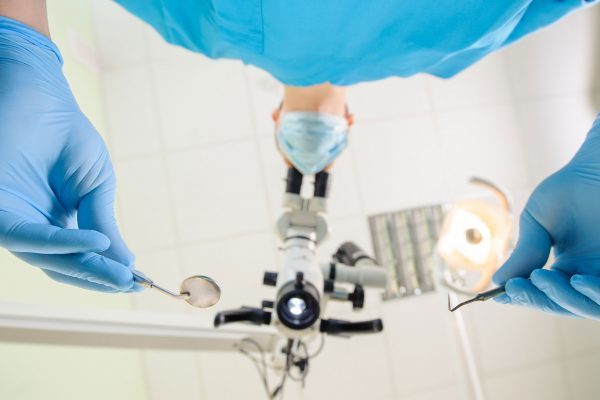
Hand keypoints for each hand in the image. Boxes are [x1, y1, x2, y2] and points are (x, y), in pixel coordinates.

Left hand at [0, 18, 137, 291]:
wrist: (42, 95)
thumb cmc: (67, 136)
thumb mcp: (97, 186)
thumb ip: (104, 223)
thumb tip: (127, 264)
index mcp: (54, 224)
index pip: (77, 259)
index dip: (106, 272)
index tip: (137, 281)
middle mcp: (30, 227)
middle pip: (62, 265)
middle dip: (98, 276)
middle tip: (130, 282)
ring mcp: (11, 219)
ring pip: (46, 258)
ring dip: (85, 267)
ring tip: (120, 272)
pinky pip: (28, 236)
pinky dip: (63, 243)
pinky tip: (97, 241)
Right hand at [493, 114, 599, 318]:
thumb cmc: (571, 189)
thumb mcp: (537, 222)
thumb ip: (524, 252)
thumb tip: (499, 281)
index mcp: (568, 269)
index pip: (545, 294)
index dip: (524, 299)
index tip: (500, 296)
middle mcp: (590, 275)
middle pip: (566, 305)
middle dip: (540, 299)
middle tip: (518, 284)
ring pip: (590, 307)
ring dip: (564, 299)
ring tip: (541, 277)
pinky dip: (595, 294)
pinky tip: (578, 280)